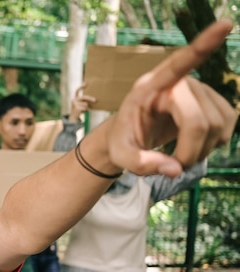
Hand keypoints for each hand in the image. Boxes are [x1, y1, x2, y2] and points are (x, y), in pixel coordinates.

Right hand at [69, 84, 95, 122]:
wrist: (74, 117)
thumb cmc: (80, 110)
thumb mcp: (82, 104)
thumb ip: (85, 101)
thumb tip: (95, 99)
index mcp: (75, 98)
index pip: (77, 91)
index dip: (81, 87)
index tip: (85, 84)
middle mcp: (74, 100)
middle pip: (84, 97)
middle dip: (90, 98)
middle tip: (95, 100)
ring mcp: (74, 104)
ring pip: (85, 104)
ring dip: (87, 107)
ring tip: (84, 109)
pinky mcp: (76, 108)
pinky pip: (85, 108)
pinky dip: (86, 110)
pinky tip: (83, 112)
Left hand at [106, 20, 236, 176]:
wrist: (130, 137)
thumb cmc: (122, 141)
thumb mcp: (120, 156)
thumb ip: (140, 164)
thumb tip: (175, 170)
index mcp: (150, 87)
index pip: (178, 63)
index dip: (203, 45)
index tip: (225, 24)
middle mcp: (179, 83)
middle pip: (199, 121)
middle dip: (190, 152)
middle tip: (174, 165)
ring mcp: (200, 90)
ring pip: (218, 126)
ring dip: (202, 151)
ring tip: (180, 155)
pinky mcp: (214, 102)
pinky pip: (228, 126)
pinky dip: (214, 145)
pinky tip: (195, 146)